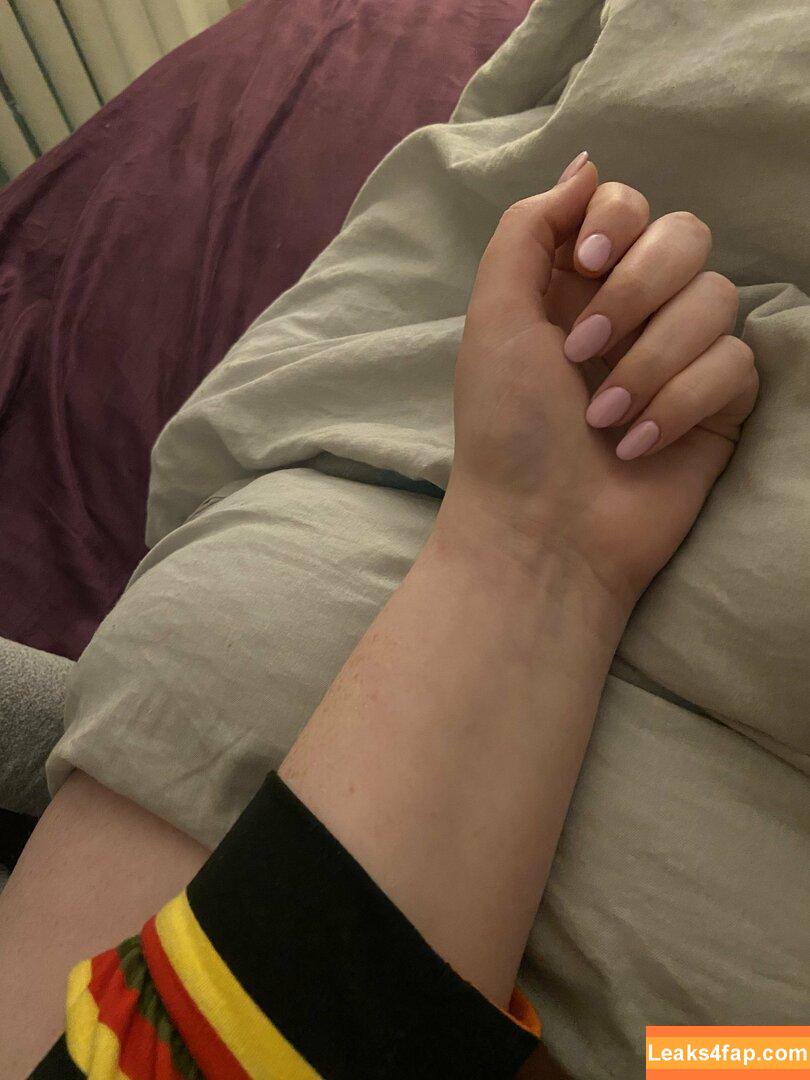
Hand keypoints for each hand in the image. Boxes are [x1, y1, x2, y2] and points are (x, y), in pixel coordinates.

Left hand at [440, 153, 757, 611]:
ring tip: (604, 418)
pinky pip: (737, 363)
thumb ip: (530, 229)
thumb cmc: (506, 428)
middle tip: (584, 355)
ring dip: (654, 361)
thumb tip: (586, 164)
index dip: (619, 219)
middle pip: (687, 235)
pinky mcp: (719, 405)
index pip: (631, 203)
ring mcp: (680, 356)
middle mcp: (633, 310)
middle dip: (636, 293)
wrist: (540, 530)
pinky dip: (684, 402)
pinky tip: (639, 446)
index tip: (586, 260)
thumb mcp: (494, 317)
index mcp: (576, 283)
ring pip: (718, 299)